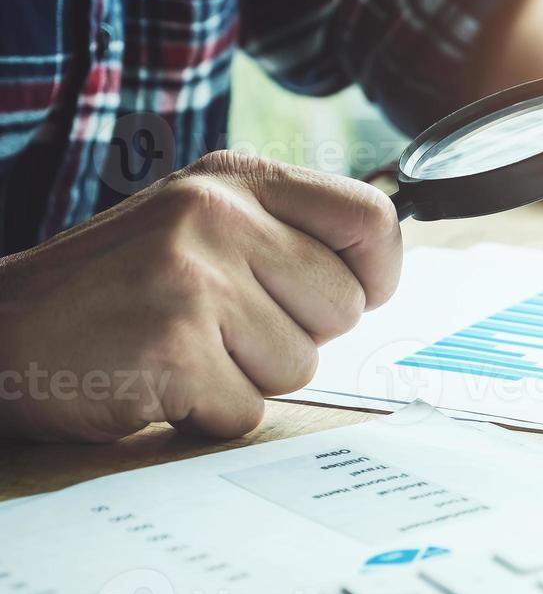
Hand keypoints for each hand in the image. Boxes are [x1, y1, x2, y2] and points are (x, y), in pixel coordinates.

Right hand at [0, 151, 400, 441]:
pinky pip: (248, 411)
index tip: (356, 295)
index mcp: (234, 179)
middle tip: (220, 330)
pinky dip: (206, 414)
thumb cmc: (111, 292)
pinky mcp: (175, 347)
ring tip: (180, 350)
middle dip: (296, 337)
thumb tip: (379, 273)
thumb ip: (281, 237)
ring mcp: (195, 278)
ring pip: (301, 367)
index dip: (377, 273)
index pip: (371, 218)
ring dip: (246, 378)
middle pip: (345, 307)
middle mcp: (217, 214)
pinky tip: (155, 381)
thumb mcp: (197, 228)